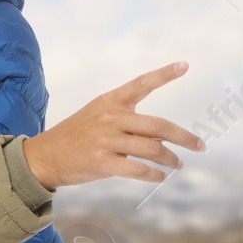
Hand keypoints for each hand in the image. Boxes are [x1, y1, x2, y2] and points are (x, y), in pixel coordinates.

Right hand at [22, 62, 203, 190]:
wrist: (43, 157)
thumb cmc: (74, 138)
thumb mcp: (95, 116)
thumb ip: (125, 120)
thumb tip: (160, 136)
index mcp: (109, 101)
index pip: (141, 83)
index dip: (165, 74)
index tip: (185, 65)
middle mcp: (111, 117)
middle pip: (159, 125)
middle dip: (185, 137)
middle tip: (200, 146)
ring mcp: (107, 140)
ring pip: (153, 149)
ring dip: (172, 160)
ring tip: (180, 166)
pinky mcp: (103, 162)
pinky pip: (139, 170)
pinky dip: (154, 175)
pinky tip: (161, 178)